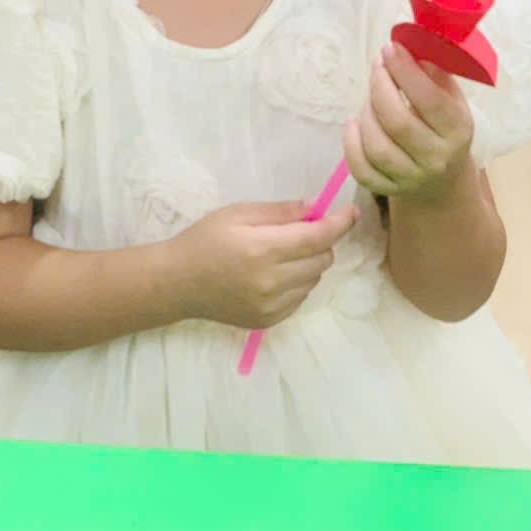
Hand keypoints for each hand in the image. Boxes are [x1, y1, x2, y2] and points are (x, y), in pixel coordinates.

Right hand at [170, 200, 359, 329]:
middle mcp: (271, 281)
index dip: (339, 223)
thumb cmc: (206, 239)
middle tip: (298, 232)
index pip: (317, 237)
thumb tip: (315, 209)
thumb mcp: (239, 213)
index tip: (352, 212)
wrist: (178, 283)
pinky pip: (301, 298)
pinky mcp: (268, 321)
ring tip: (282, 255)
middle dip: (319, 241)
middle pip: (322, 259)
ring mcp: (271, 306)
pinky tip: (275, 275)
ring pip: (314, 279)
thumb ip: (280, 212)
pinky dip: (298, 283)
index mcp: (263, 249)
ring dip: (309, 263)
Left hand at [343, 42, 474, 203]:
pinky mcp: (388, 190)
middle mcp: (437, 158)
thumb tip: (410, 47)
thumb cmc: (444, 127)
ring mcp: (411, 178)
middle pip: (398, 122)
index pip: (429, 100)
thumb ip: (434, 74)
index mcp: (457, 130)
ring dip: (366, 113)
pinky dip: (351, 143)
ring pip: (377, 146)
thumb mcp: (451, 99)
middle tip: (377, 67)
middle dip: (380, 87)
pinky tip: (354, 123)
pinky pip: (361, 169)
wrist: (443, 180)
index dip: (405, 71)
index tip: (390, 48)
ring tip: (370, 97)